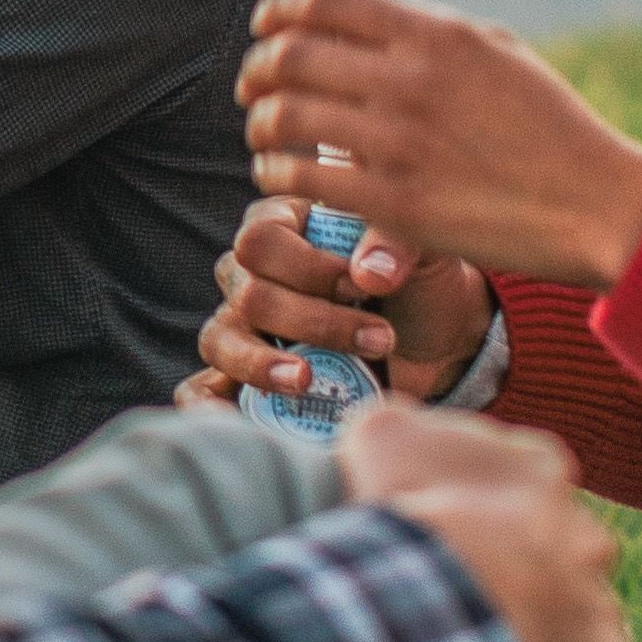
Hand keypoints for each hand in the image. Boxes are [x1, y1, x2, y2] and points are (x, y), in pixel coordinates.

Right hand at [190, 198, 497, 409]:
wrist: (440, 344)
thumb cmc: (421, 284)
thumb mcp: (423, 250)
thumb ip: (398, 243)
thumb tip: (367, 275)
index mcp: (284, 225)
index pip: (261, 238)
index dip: (309, 267)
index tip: (365, 286)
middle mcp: (252, 271)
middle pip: (248, 293)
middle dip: (313, 320)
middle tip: (377, 337)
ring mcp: (243, 325)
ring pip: (220, 339)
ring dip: (265, 363)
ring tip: (309, 380)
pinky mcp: (248, 376)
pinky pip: (202, 388)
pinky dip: (211, 404)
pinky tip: (242, 416)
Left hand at [240, 0, 641, 293]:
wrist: (598, 203)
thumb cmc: (548, 125)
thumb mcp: (497, 51)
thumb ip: (426, 30)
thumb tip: (357, 17)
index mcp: (436, 33)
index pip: (322, 1)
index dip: (276, 12)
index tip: (264, 29)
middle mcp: (411, 80)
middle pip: (290, 57)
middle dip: (256, 71)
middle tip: (251, 88)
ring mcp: (400, 143)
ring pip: (285, 120)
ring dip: (260, 127)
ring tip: (264, 137)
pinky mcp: (396, 203)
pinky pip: (303, 180)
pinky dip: (277, 175)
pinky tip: (281, 178)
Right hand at [331, 395, 637, 641]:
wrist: (434, 614)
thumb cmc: (407, 516)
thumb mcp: (382, 433)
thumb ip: (403, 421)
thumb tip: (396, 424)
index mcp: (541, 469)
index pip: (526, 474)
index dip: (483, 500)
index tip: (449, 524)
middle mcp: (587, 534)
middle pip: (559, 546)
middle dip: (521, 565)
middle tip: (465, 591)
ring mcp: (601, 607)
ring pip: (577, 616)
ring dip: (540, 628)